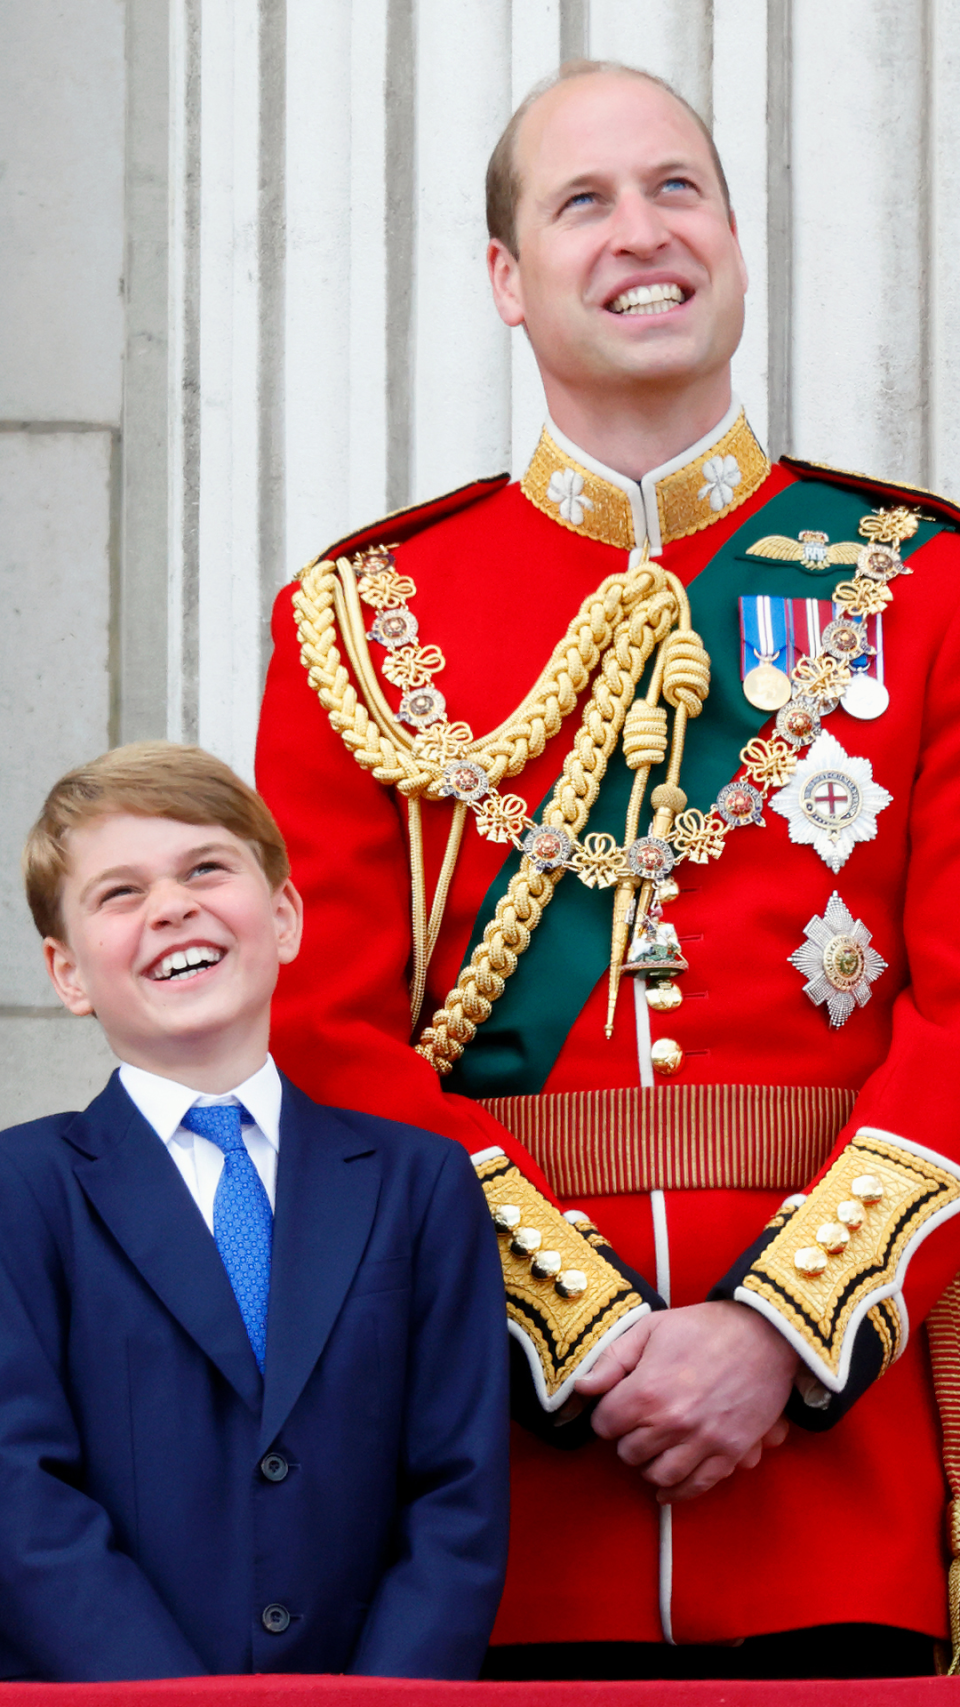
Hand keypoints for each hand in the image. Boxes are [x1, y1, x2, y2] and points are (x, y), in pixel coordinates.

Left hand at [575, 1301, 798, 1502]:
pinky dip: (677, 1492)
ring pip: (658, 1475)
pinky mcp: (730, 1453)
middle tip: (636, 1425)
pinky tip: (667, 1487)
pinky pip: (696, 1486)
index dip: (606, 1415)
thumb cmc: (703, 1328)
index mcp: (647, 1391)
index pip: (605, 1425)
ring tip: (653, 1449)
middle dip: (627, 1439)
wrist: (764, 1334)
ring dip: (649, 1465)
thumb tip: (582, 1388)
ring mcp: (703, 1441)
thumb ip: (612, 1360)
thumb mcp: (650, 1329)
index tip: (616, 1407)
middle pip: (628, 1453)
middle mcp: (672, 1422)